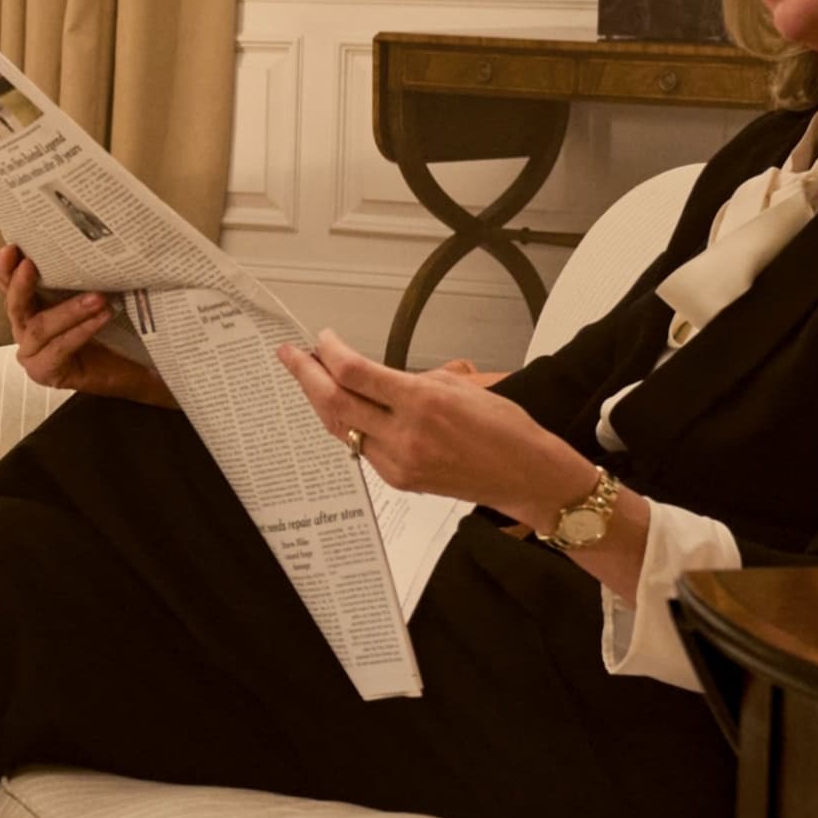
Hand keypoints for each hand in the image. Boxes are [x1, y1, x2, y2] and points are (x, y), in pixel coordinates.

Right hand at [0, 244, 172, 407]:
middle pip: (15, 306)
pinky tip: (101, 318)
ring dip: (69, 311)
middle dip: (21, 284)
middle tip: (31, 264)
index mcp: (30, 307)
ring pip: (40, 328)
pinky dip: (80, 331)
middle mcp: (25, 329)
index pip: (8, 285)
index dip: (5, 268)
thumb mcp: (90, 297)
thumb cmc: (108, 332)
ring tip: (97, 298)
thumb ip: (77, 278)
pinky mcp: (46, 372)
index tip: (12, 248)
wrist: (127, 370)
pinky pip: (59, 349)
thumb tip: (84, 242)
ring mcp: (32, 354)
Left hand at [275, 331, 583, 522]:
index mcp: (423, 402)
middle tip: (289, 355)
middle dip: (305, 374)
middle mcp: (405, 434)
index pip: (354, 372)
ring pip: (341, 427)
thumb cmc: (506, 430)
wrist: (527, 476)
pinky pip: (359, 448)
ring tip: (308, 378)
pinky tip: (341, 409)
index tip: (321, 339)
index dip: (328, 352)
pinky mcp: (398, 479)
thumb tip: (375, 375)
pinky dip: (345, 425)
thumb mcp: (462, 387)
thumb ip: (412, 381)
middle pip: (334, 401)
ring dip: (320, 401)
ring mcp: (398, 461)